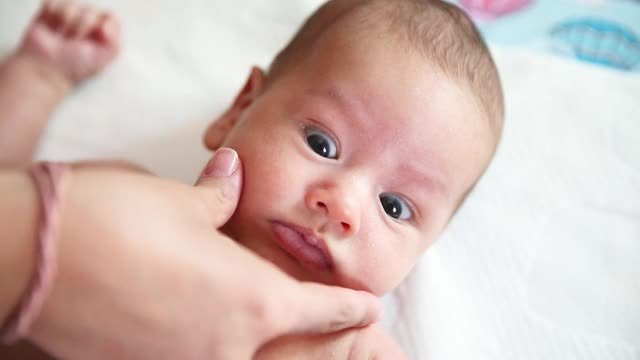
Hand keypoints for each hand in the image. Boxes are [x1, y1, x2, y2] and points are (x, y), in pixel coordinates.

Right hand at [19, 0, 119, 83]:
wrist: (46, 68)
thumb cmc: (75, 67)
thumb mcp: (103, 58)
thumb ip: (115, 41)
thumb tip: (106, 24)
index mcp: (103, 33)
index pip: (110, 16)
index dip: (104, 24)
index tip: (98, 35)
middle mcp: (87, 23)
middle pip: (92, 9)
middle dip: (83, 25)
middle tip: (74, 41)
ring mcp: (68, 16)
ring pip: (73, 3)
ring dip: (66, 20)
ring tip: (61, 35)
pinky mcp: (49, 11)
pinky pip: (54, 1)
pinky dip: (52, 13)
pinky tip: (51, 26)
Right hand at [26, 149, 380, 359]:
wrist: (31, 257)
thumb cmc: (118, 219)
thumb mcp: (181, 202)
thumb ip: (218, 196)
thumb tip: (232, 172)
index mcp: (253, 300)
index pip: (321, 310)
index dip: (348, 309)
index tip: (369, 309)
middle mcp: (227, 345)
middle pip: (278, 341)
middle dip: (290, 323)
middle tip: (286, 303)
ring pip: (230, 351)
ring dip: (236, 332)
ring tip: (213, 299)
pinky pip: (185, 355)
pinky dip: (192, 337)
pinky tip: (172, 311)